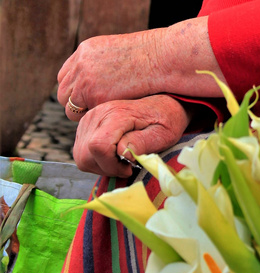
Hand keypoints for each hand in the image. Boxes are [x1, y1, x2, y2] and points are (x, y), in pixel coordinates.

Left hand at [57, 17, 222, 117]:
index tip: (90, 97)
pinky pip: (84, 115)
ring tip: (105, 114)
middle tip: (96, 110)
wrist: (161, 57)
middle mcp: (80, 63)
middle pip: (63, 92)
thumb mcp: (120, 51)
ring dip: (84, 112)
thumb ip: (104, 63)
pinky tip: (110, 115)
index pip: (66, 75)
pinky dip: (95, 117)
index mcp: (86, 50)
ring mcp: (84, 79)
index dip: (76, 89)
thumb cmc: (151, 55)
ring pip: (70, 107)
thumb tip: (100, 77)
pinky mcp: (93, 95)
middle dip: (76, 103)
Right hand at [72, 95, 192, 176]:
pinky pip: (81, 153)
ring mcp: (88, 119)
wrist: (160, 105)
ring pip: (81, 156)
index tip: (130, 167)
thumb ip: (142, 142)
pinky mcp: (86, 126)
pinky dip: (96, 160)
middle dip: (106, 168)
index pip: (98, 146)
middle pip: (85, 155)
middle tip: (127, 166)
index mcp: (116, 114)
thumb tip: (123, 153)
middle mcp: (97, 114)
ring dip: (101, 165)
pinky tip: (114, 155)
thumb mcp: (162, 133)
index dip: (112, 165)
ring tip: (122, 159)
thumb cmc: (165, 120)